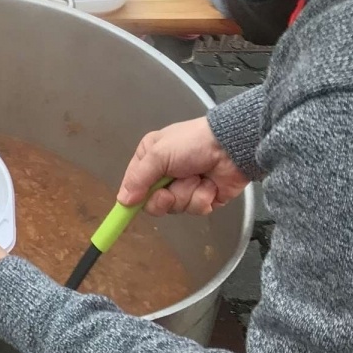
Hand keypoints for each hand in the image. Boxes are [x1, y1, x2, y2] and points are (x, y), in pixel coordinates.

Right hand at [118, 116, 248, 216]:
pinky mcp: (204, 198)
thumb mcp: (158, 154)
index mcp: (150, 159)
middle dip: (164, 198)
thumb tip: (122, 200)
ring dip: (187, 194)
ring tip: (197, 178)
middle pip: (153, 202)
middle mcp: (165, 174)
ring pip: (176, 207)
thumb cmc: (190, 144)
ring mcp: (185, 188)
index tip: (130, 207)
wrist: (230, 147)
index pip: (133, 183)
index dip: (132, 196)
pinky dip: (203, 197)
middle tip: (169, 192)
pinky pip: (196, 209)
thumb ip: (138, 178)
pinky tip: (210, 185)